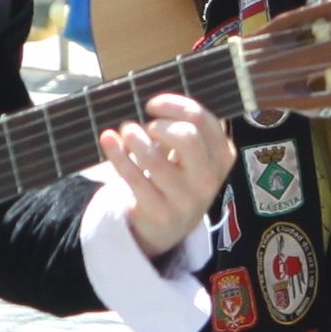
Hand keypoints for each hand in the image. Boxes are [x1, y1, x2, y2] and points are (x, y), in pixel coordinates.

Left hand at [95, 94, 233, 258]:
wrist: (169, 227)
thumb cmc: (179, 178)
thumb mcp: (193, 157)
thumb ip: (184, 130)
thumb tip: (153, 104)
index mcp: (222, 157)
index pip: (203, 121)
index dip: (174, 106)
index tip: (152, 105)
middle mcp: (208, 179)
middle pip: (187, 137)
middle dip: (159, 125)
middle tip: (146, 127)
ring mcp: (185, 199)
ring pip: (155, 158)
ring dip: (134, 137)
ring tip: (127, 133)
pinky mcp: (160, 213)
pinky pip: (133, 177)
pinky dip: (117, 154)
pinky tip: (108, 140)